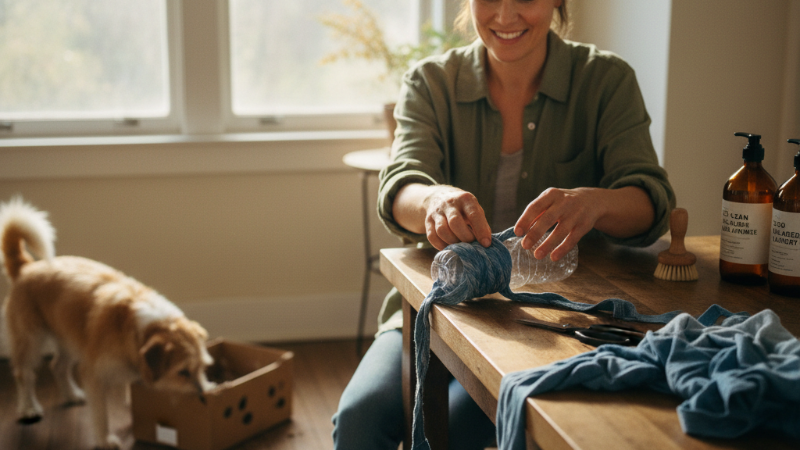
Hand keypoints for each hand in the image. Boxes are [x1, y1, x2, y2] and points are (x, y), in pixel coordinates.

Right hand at [421, 186, 492, 249]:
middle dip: (465, 237)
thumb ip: (481, 224)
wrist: (439, 197)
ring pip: (442, 230)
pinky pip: (432, 236)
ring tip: (460, 247)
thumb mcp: (474, 209)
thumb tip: (486, 243)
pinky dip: (441, 245)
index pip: (473, 214)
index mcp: (465, 198)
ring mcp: (437, 212)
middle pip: (455, 222)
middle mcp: (450, 203)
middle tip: (472, 245)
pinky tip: (449, 248)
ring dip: (453, 242)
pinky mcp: (428, 221)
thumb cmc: (463, 208)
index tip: (486, 243)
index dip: (481, 230)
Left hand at [514, 186, 654, 260]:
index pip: (535, 206)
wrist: (591, 200)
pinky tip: (554, 257)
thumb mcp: (549, 201)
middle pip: (548, 218)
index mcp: (551, 194)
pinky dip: (563, 248)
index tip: (517, 232)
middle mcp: (564, 202)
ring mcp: (576, 213)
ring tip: (537, 255)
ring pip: (561, 230)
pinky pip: (573, 238)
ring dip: (548, 244)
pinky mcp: (584, 225)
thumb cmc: (562, 203)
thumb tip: (520, 230)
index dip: (525, 219)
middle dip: (535, 233)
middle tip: (525, 246)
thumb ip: (536, 213)